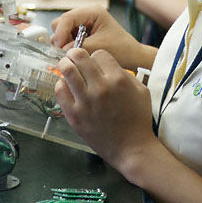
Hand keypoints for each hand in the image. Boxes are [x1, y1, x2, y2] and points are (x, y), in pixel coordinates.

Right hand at [50, 6, 148, 70]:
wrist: (132, 57)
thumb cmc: (122, 50)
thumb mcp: (99, 48)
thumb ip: (78, 48)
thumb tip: (61, 50)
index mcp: (92, 11)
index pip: (67, 18)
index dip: (60, 34)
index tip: (60, 49)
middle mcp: (86, 15)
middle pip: (60, 23)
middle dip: (61, 38)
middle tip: (68, 53)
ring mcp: (82, 24)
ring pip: (61, 31)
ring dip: (64, 44)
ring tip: (76, 54)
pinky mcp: (80, 33)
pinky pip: (66, 38)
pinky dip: (67, 47)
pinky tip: (78, 54)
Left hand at [55, 46, 156, 169]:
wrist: (132, 149)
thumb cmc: (138, 119)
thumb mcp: (141, 90)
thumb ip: (125, 74)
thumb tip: (106, 65)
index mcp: (118, 79)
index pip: (99, 54)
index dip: (97, 57)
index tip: (97, 64)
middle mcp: (100, 88)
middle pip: (80, 56)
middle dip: (76, 53)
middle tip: (74, 56)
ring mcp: (85, 102)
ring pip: (67, 70)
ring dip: (66, 65)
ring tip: (66, 66)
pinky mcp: (74, 115)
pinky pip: (60, 91)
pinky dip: (62, 85)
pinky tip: (67, 87)